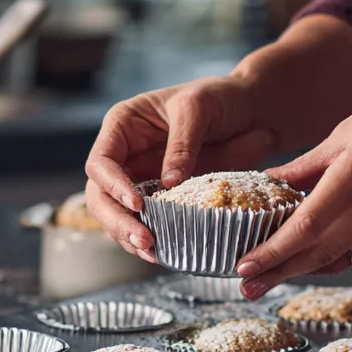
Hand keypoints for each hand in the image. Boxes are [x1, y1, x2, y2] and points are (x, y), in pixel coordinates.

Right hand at [85, 76, 276, 259]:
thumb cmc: (220, 98)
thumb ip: (181, 144)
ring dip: (129, 238)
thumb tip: (168, 184)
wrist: (251, 112)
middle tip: (144, 240)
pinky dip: (152, 241)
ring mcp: (141, 179)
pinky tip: (164, 254)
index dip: (112, 185)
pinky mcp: (162, 199)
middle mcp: (125, 156)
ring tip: (154, 253)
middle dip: (117, 221)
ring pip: (118, 216)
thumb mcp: (198, 108)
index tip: (137, 204)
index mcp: (123, 127)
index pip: (101, 162)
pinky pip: (147, 224)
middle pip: (100, 196)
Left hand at [235, 73, 351, 296]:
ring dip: (300, 271)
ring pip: (339, 258)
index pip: (309, 225)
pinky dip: (328, 256)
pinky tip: (304, 258)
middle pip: (319, 252)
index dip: (275, 250)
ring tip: (265, 280)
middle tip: (245, 287)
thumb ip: (308, 163)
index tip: (246, 264)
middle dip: (278, 272)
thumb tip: (269, 183)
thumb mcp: (347, 128)